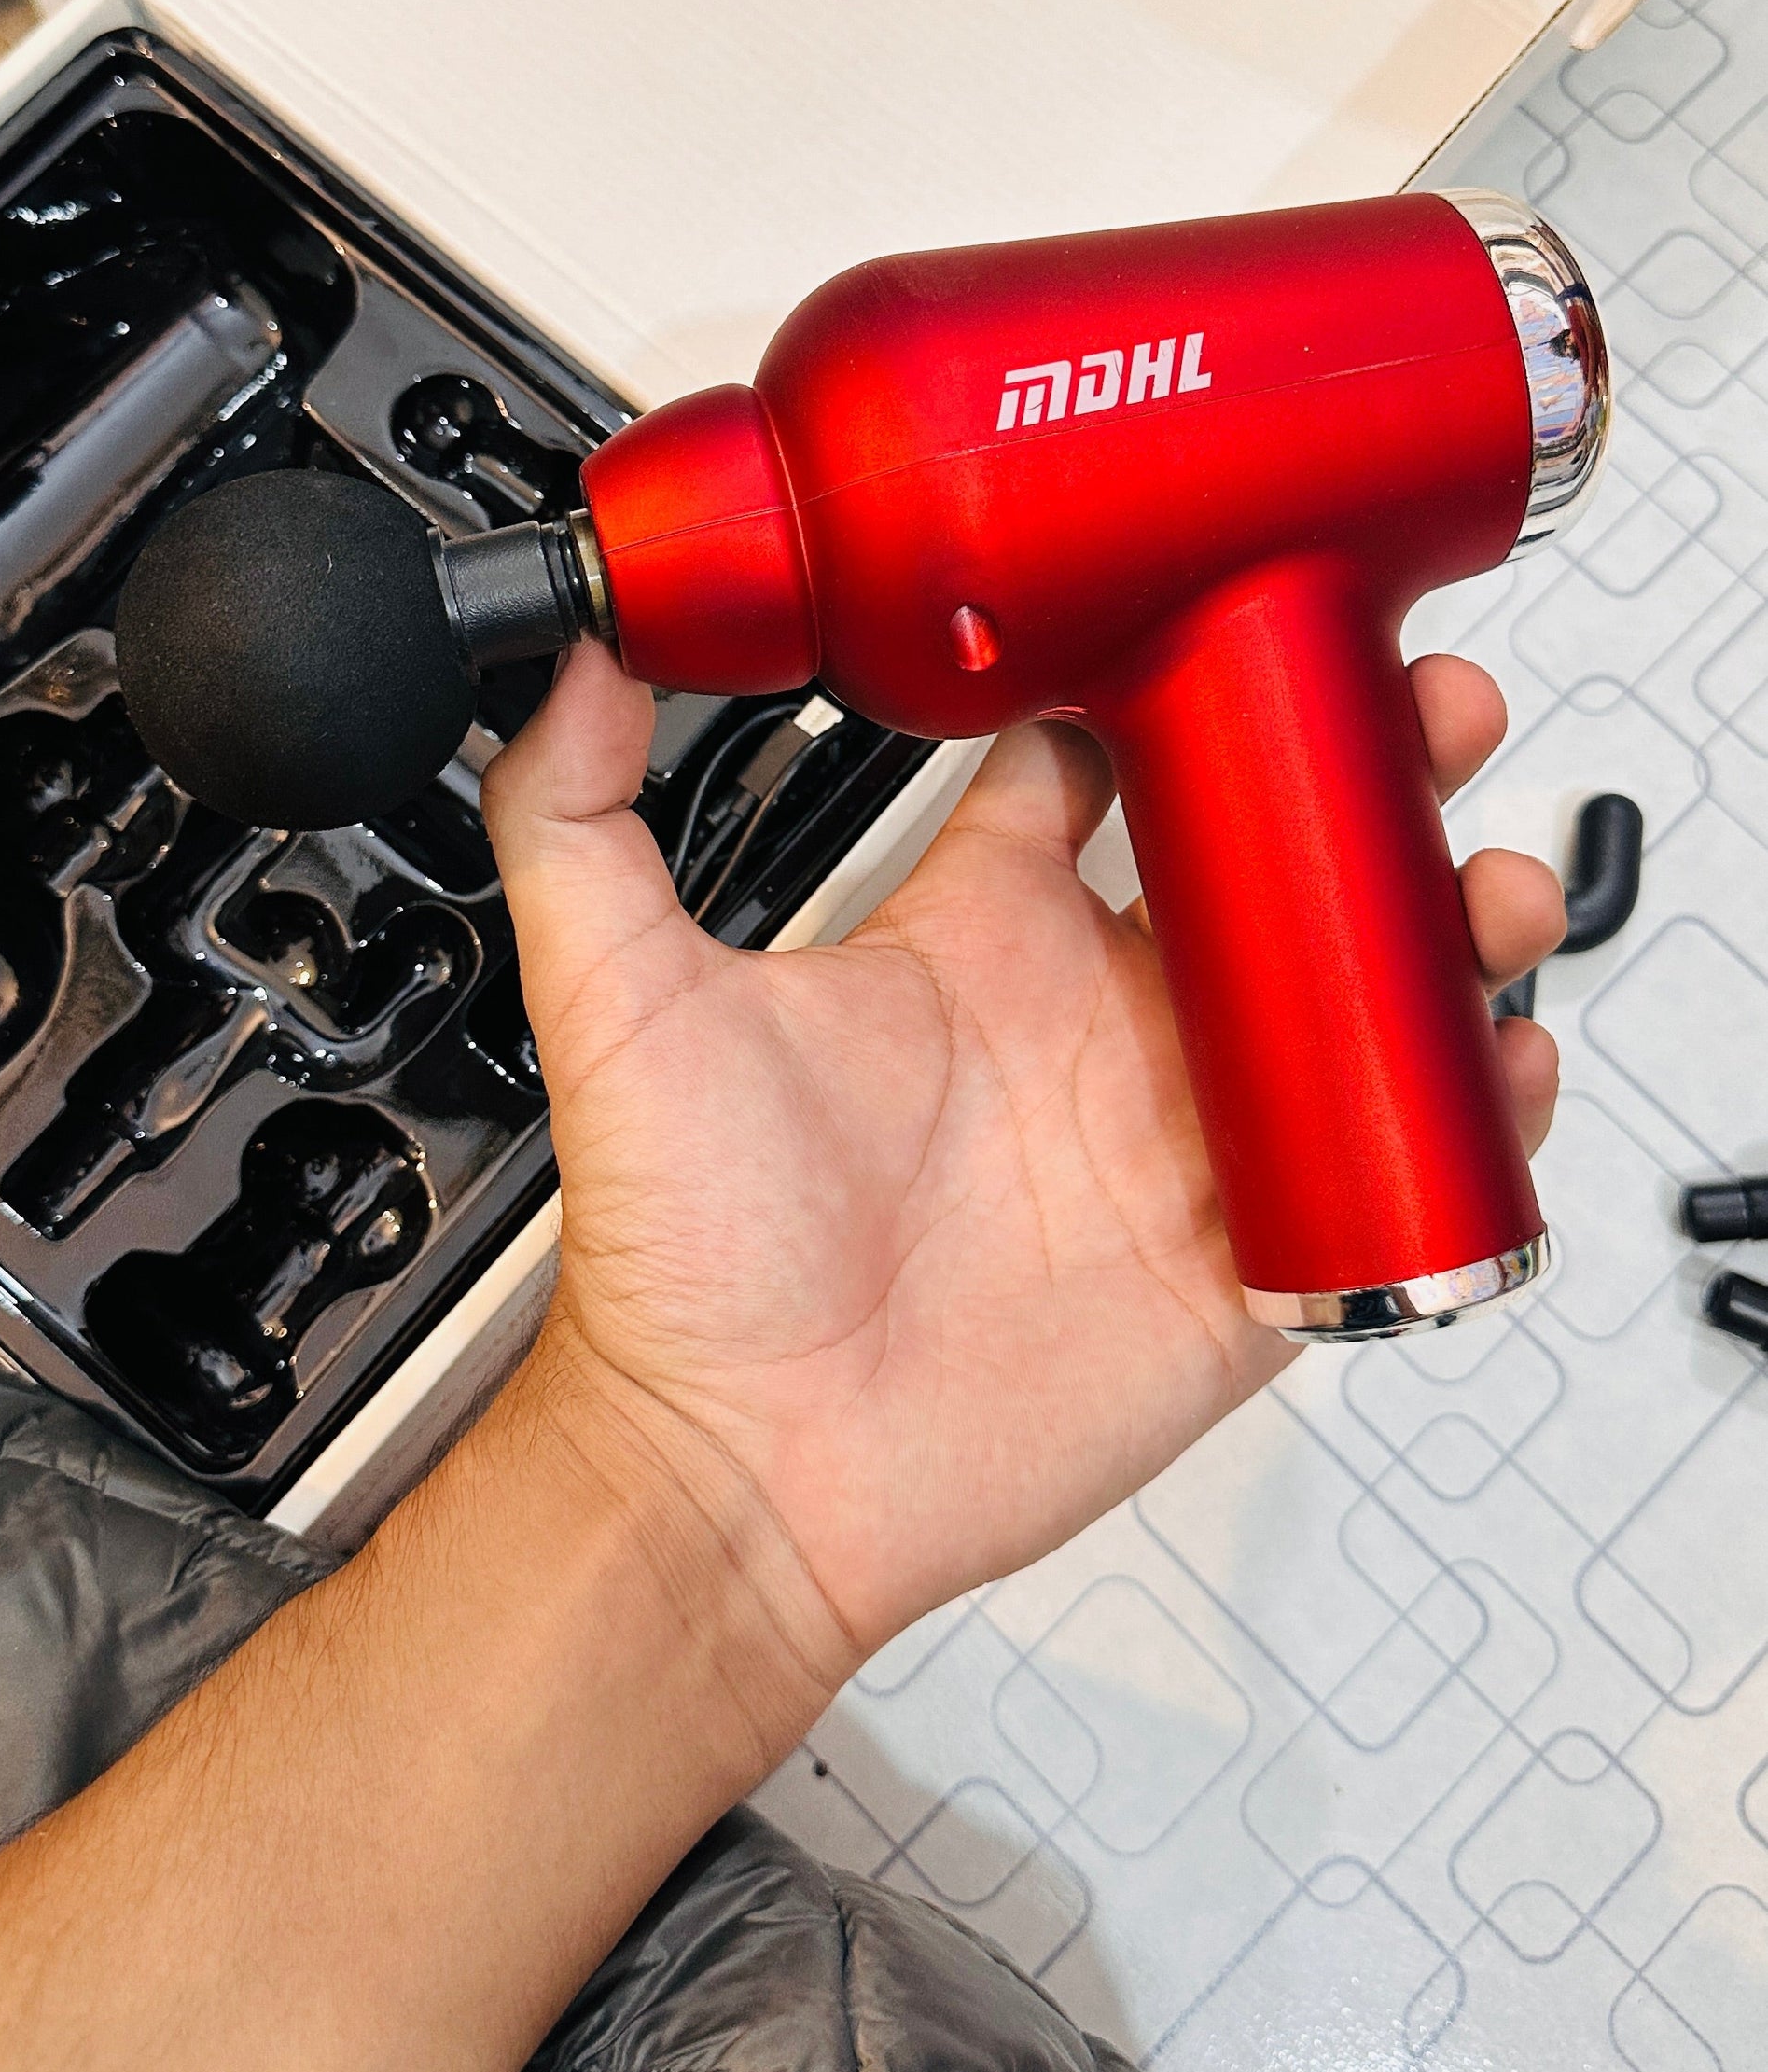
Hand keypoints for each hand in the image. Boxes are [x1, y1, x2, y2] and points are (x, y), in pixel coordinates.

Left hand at [485, 649, 1561, 1693]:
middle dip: (1365, 766)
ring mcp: (1176, 1136)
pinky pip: (1385, 1172)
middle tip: (1427, 714)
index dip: (1177, 670)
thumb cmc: (687, 1254)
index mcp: (974, 934)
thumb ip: (576, 813)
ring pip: (1351, 995)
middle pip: (1270, 852)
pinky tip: (1497, 1061)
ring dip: (1441, 923)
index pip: (1102, 759)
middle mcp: (1090, 1018)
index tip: (1238, 599)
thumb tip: (573, 651)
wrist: (742, 1471)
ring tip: (1487, 882)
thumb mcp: (617, 996)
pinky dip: (1465, 1115)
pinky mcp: (1239, 1263)